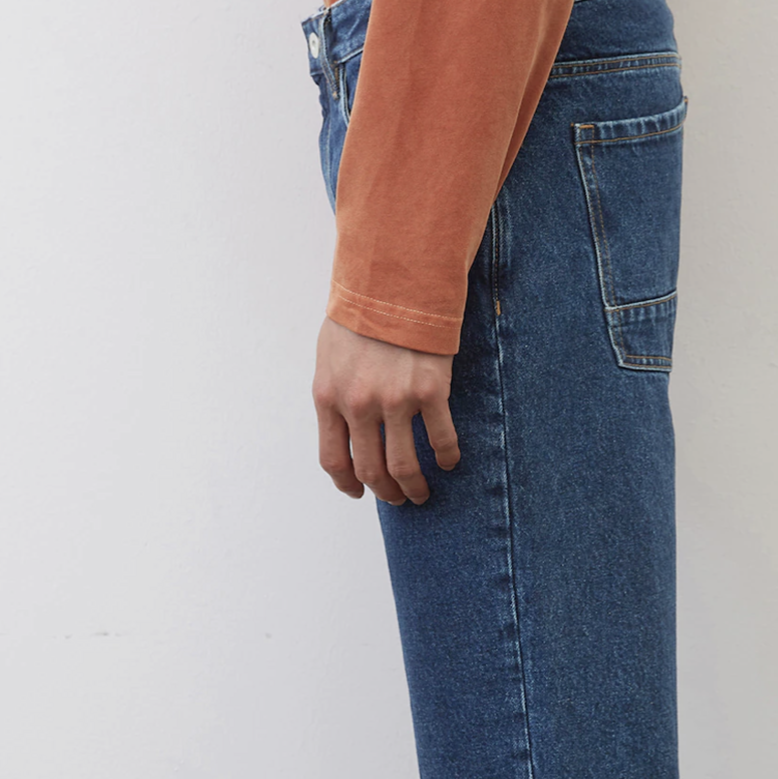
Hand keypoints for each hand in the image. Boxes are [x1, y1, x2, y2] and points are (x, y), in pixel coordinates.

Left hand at [312, 317, 460, 504]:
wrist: (394, 281)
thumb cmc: (361, 313)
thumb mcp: (330, 355)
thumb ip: (336, 393)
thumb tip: (346, 427)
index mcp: (329, 397)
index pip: (334, 459)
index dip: (347, 484)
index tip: (358, 492)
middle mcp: (358, 405)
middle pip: (370, 470)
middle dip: (385, 492)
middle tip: (397, 497)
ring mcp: (394, 401)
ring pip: (404, 466)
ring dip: (413, 487)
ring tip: (421, 493)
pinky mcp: (429, 392)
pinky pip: (440, 439)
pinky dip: (446, 457)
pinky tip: (448, 462)